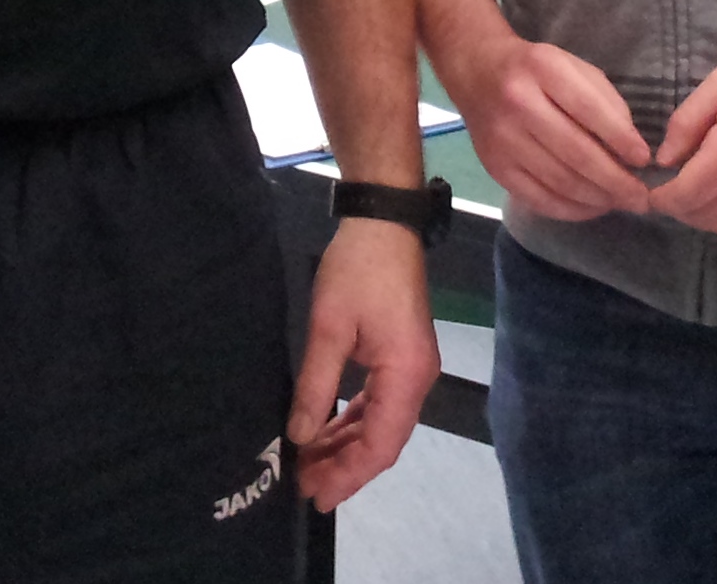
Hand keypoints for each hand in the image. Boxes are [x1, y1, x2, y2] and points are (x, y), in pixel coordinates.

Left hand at [288, 216, 437, 510]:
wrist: (384, 222)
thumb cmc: (357, 270)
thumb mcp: (328, 327)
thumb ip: (315, 385)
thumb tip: (298, 435)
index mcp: (407, 375)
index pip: (380, 444)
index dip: (348, 474)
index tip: (315, 494)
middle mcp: (417, 379)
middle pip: (384, 440)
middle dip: (344, 466)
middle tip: (303, 485)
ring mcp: (412, 368)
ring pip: (381, 424)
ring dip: (346, 446)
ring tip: (309, 465)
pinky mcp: (402, 357)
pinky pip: (379, 403)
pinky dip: (353, 421)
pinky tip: (326, 432)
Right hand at [439, 29, 652, 221]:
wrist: (477, 71)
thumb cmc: (536, 70)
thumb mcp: (573, 67)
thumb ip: (605, 101)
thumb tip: (630, 151)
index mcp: (543, 69)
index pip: (589, 109)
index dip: (620, 139)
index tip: (644, 160)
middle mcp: (518, 104)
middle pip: (575, 153)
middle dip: (615, 181)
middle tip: (642, 198)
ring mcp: (502, 139)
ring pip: (559, 181)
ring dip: (597, 198)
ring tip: (621, 203)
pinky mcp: (494, 167)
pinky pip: (537, 198)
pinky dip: (570, 210)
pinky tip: (592, 207)